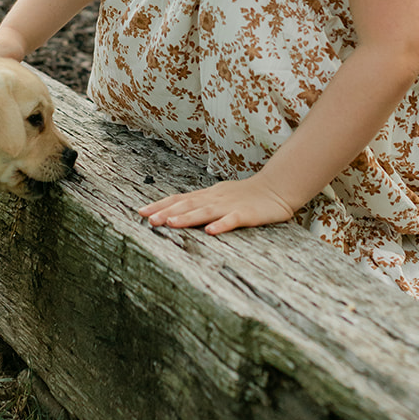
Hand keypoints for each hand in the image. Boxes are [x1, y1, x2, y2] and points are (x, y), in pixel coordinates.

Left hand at [139, 173, 297, 236]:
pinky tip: (211, 231)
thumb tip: (178, 211)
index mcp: (207, 195)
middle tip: (149, 220)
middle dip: (167, 212)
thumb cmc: (246, 195)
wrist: (276, 187)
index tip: (142, 212)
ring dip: (187, 217)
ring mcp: (230, 205)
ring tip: (171, 224)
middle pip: (188, 204)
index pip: (180, 198)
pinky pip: (233, 220)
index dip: (161, 205)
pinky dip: (221, 224)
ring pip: (205, 211)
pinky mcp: (247, 214)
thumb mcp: (220, 197)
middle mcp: (215, 198)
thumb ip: (201, 204)